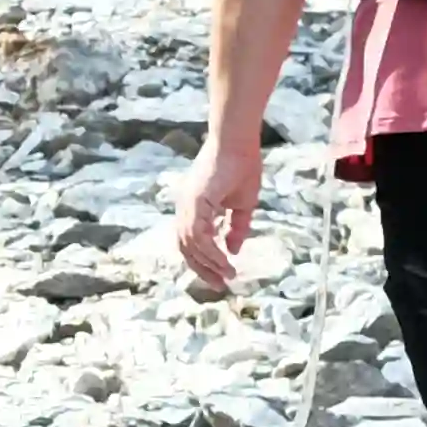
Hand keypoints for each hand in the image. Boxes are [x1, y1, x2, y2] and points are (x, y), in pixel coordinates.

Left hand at [176, 129, 266, 295]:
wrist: (239, 142)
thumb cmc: (242, 166)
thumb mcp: (242, 205)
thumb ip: (237, 227)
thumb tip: (234, 250)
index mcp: (192, 207)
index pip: (189, 241)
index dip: (202, 260)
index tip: (220, 276)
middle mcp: (184, 207)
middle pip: (185, 247)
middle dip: (202, 268)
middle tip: (221, 284)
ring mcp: (187, 204)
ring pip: (190, 244)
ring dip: (209, 263)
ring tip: (227, 275)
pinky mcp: (195, 201)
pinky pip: (199, 234)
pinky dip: (211, 251)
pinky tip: (226, 261)